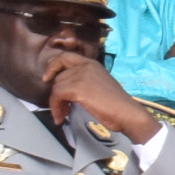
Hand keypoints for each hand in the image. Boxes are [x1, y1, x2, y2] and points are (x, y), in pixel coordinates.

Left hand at [42, 53, 157, 142]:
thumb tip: (64, 88)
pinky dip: (56, 108)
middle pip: (58, 75)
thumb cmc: (116, 103)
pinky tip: (61, 117)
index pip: (65, 57)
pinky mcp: (77, 88)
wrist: (127, 113)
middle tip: (59, 106)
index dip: (53, 66)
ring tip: (62, 114)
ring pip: (56, 87)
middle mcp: (85, 66)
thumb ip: (83, 80)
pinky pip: (56, 96)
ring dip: (55, 103)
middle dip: (55, 92)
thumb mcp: (98, 84)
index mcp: (91, 63)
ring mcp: (81, 75)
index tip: (47, 78)